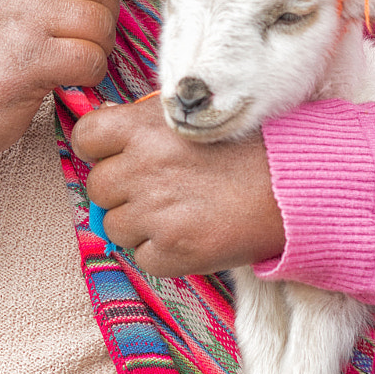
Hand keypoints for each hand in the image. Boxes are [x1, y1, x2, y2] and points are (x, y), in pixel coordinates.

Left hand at [71, 97, 285, 275]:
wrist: (288, 187)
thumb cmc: (243, 146)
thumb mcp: (189, 116)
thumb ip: (144, 125)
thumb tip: (106, 135)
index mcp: (142, 128)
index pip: (85, 137)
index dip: (98, 149)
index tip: (115, 156)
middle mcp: (142, 168)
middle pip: (97, 186)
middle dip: (121, 190)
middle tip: (158, 188)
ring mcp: (154, 213)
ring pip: (114, 225)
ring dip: (138, 224)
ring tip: (178, 210)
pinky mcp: (170, 251)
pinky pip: (141, 257)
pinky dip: (160, 251)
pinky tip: (190, 232)